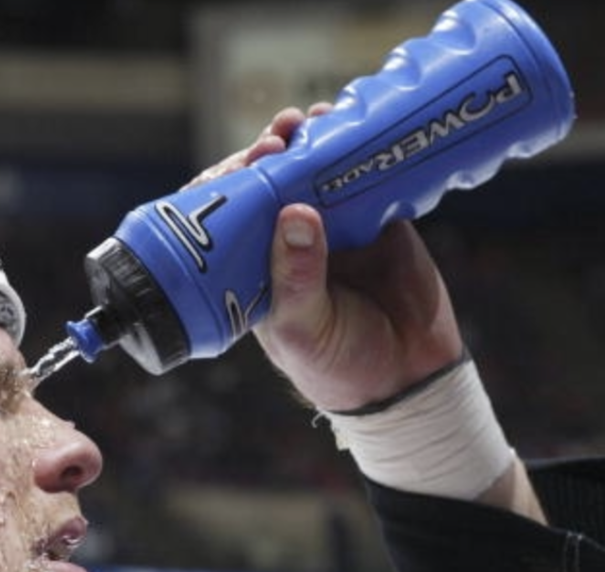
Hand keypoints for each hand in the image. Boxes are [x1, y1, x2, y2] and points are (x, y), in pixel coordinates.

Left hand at [195, 106, 463, 411]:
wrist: (408, 381)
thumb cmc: (336, 367)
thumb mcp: (305, 329)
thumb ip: (298, 278)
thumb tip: (293, 214)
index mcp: (255, 269)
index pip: (231, 217)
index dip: (232, 184)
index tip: (243, 163)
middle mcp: (289, 244)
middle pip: (272, 184)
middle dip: (271, 154)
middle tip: (279, 135)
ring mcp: (334, 230)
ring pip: (317, 173)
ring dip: (312, 143)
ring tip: (309, 121)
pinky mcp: (380, 222)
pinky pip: (370, 178)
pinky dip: (364, 150)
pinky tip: (356, 127)